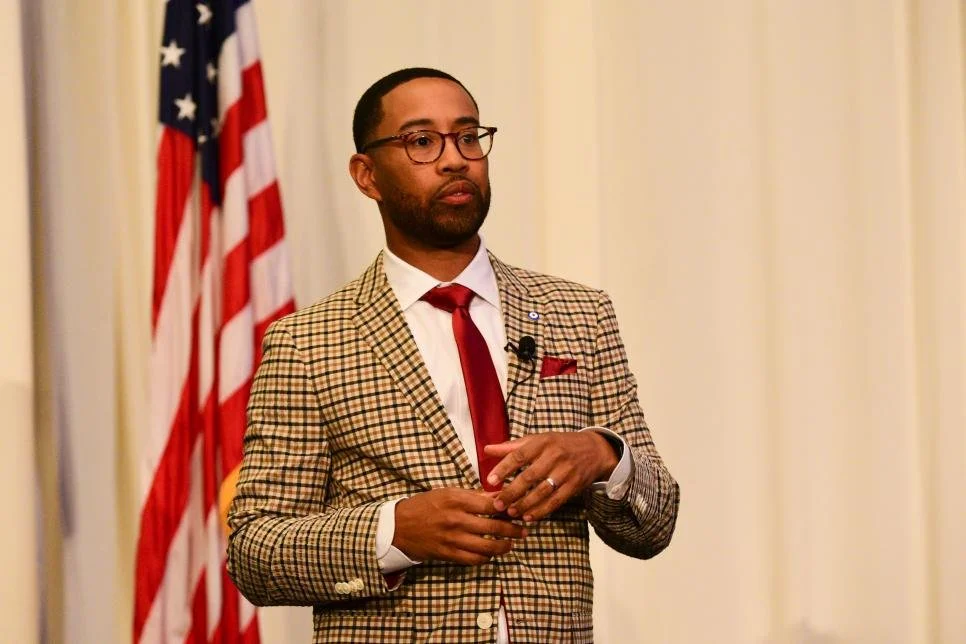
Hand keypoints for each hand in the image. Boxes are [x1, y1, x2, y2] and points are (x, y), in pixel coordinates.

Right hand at [392, 488, 527, 564]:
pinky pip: (474, 560)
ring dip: (504, 547)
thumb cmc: (424, 506)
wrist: (398, 527)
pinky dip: (487, 558)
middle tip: (523, 530)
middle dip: (513, 530)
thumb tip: (497, 497)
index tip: (517, 509)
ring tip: (511, 544)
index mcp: (456, 500)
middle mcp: (456, 519)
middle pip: (494, 527)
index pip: (491, 505)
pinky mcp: (448, 554)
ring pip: (488, 547)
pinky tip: (491, 553)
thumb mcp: (447, 493)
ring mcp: (453, 539)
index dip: (508, 508)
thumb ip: (473, 496)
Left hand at [483, 432, 618, 522]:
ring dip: (525, 504)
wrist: (595, 450)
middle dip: (512, 492)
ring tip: (510, 512)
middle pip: (530, 476)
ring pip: (542, 491)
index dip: (504, 468)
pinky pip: (556, 501)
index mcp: (542, 442)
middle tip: (497, 503)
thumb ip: (512, 447)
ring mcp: (566, 471)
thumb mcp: (538, 440)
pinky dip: (542, 510)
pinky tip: (529, 517)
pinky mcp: (574, 485)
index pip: (520, 455)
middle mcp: (554, 456)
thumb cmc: (560, 444)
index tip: (490, 480)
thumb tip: (487, 449)